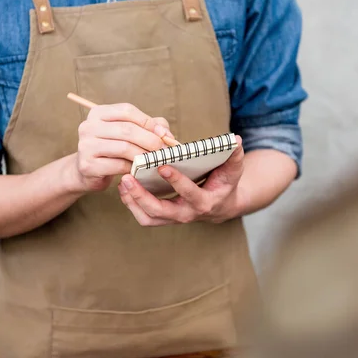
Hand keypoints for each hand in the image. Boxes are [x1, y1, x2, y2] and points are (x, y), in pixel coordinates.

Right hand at [72, 103, 174, 192]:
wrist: (88, 172)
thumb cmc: (113, 150)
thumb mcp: (129, 134)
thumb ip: (150, 128)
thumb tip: (166, 134)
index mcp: (98, 113)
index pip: (127, 111)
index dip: (148, 121)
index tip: (163, 134)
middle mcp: (88, 126)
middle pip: (127, 129)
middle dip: (150, 140)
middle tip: (163, 150)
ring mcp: (86, 146)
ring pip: (124, 147)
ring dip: (144, 155)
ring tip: (155, 160)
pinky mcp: (88, 165)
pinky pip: (118, 165)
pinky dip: (133, 168)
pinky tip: (140, 170)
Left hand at [118, 136, 246, 225]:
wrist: (220, 205)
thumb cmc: (224, 183)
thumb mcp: (233, 169)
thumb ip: (234, 155)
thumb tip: (235, 139)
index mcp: (204, 202)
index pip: (189, 193)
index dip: (176, 180)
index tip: (161, 166)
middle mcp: (187, 214)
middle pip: (160, 211)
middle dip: (141, 196)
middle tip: (128, 178)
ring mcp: (173, 218)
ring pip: (148, 217)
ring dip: (132, 201)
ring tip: (123, 183)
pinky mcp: (163, 218)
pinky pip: (144, 217)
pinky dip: (131, 204)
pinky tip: (124, 188)